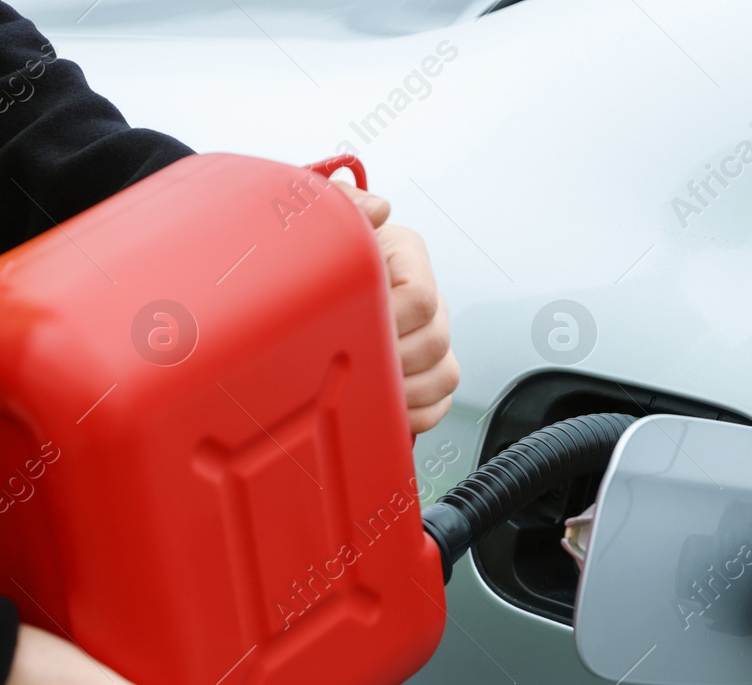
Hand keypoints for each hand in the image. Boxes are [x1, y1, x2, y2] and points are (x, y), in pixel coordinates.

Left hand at [337, 182, 459, 433]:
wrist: (306, 281)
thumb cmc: (320, 250)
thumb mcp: (326, 216)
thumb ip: (348, 202)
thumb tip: (379, 209)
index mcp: (407, 256)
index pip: (422, 298)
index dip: (393, 320)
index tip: (360, 327)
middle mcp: (425, 298)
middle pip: (437, 341)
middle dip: (395, 360)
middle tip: (358, 363)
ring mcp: (429, 337)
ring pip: (445, 373)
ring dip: (407, 390)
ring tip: (371, 389)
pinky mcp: (425, 373)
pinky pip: (439, 403)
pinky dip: (416, 413)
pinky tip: (386, 408)